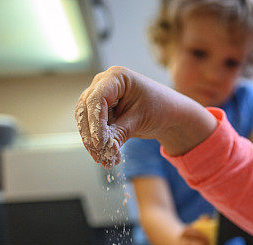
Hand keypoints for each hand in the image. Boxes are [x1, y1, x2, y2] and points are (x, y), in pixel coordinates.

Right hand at [75, 66, 215, 166]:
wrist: (167, 114)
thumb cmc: (159, 108)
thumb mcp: (140, 119)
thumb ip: (121, 132)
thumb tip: (105, 149)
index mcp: (115, 77)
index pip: (96, 99)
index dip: (95, 122)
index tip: (100, 143)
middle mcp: (103, 84)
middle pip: (86, 109)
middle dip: (91, 135)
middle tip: (99, 155)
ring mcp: (99, 97)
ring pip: (85, 120)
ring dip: (92, 142)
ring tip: (105, 160)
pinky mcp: (100, 112)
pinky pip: (91, 128)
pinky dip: (98, 144)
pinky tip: (108, 158)